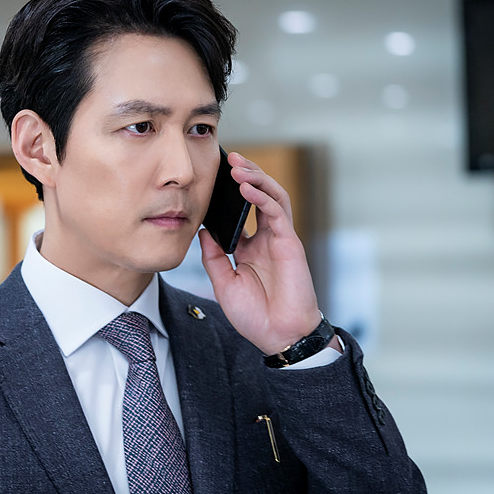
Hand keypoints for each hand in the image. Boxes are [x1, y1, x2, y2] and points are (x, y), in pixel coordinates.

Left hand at [199, 152, 322, 354]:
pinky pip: (278, 213)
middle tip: (229, 157)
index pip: (243, 210)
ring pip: (272, 197)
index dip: (231, 192)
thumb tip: (202, 231)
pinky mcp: (290, 244)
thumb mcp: (224, 283)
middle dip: (246, 174)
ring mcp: (280, 239)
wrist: (279, 337)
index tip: (214, 176)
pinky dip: (263, 197)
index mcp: (252, 247)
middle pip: (260, 196)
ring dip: (256, 178)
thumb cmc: (255, 315)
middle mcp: (267, 238)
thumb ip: (213, 256)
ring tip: (238, 165)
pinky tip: (247, 188)